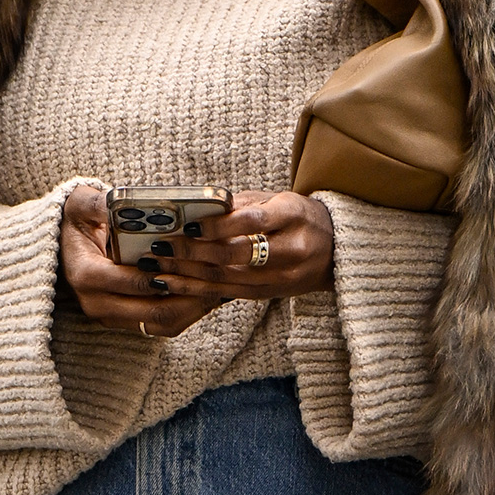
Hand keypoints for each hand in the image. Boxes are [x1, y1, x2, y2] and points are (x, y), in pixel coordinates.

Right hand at [60, 185, 215, 336]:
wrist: (65, 245)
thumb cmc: (77, 221)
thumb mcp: (81, 204)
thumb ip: (98, 202)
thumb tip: (114, 199)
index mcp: (86, 274)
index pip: (130, 281)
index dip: (161, 273)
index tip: (190, 260)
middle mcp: (95, 303)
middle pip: (151, 310)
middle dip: (186, 294)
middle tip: (216, 276)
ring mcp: (110, 316)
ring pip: (159, 323)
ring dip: (190, 308)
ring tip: (217, 287)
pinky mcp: (123, 322)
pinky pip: (159, 327)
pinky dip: (184, 314)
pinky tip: (205, 295)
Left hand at [138, 190, 334, 304]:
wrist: (335, 249)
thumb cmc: (297, 216)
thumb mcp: (276, 200)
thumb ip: (240, 204)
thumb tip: (195, 209)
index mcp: (292, 215)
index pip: (251, 222)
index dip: (217, 225)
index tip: (187, 225)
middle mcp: (291, 249)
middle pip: (236, 255)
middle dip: (193, 253)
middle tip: (162, 247)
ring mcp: (282, 276)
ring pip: (228, 279)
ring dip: (188, 275)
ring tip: (158, 267)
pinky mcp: (271, 294)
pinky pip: (230, 294)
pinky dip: (199, 289)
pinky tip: (175, 283)